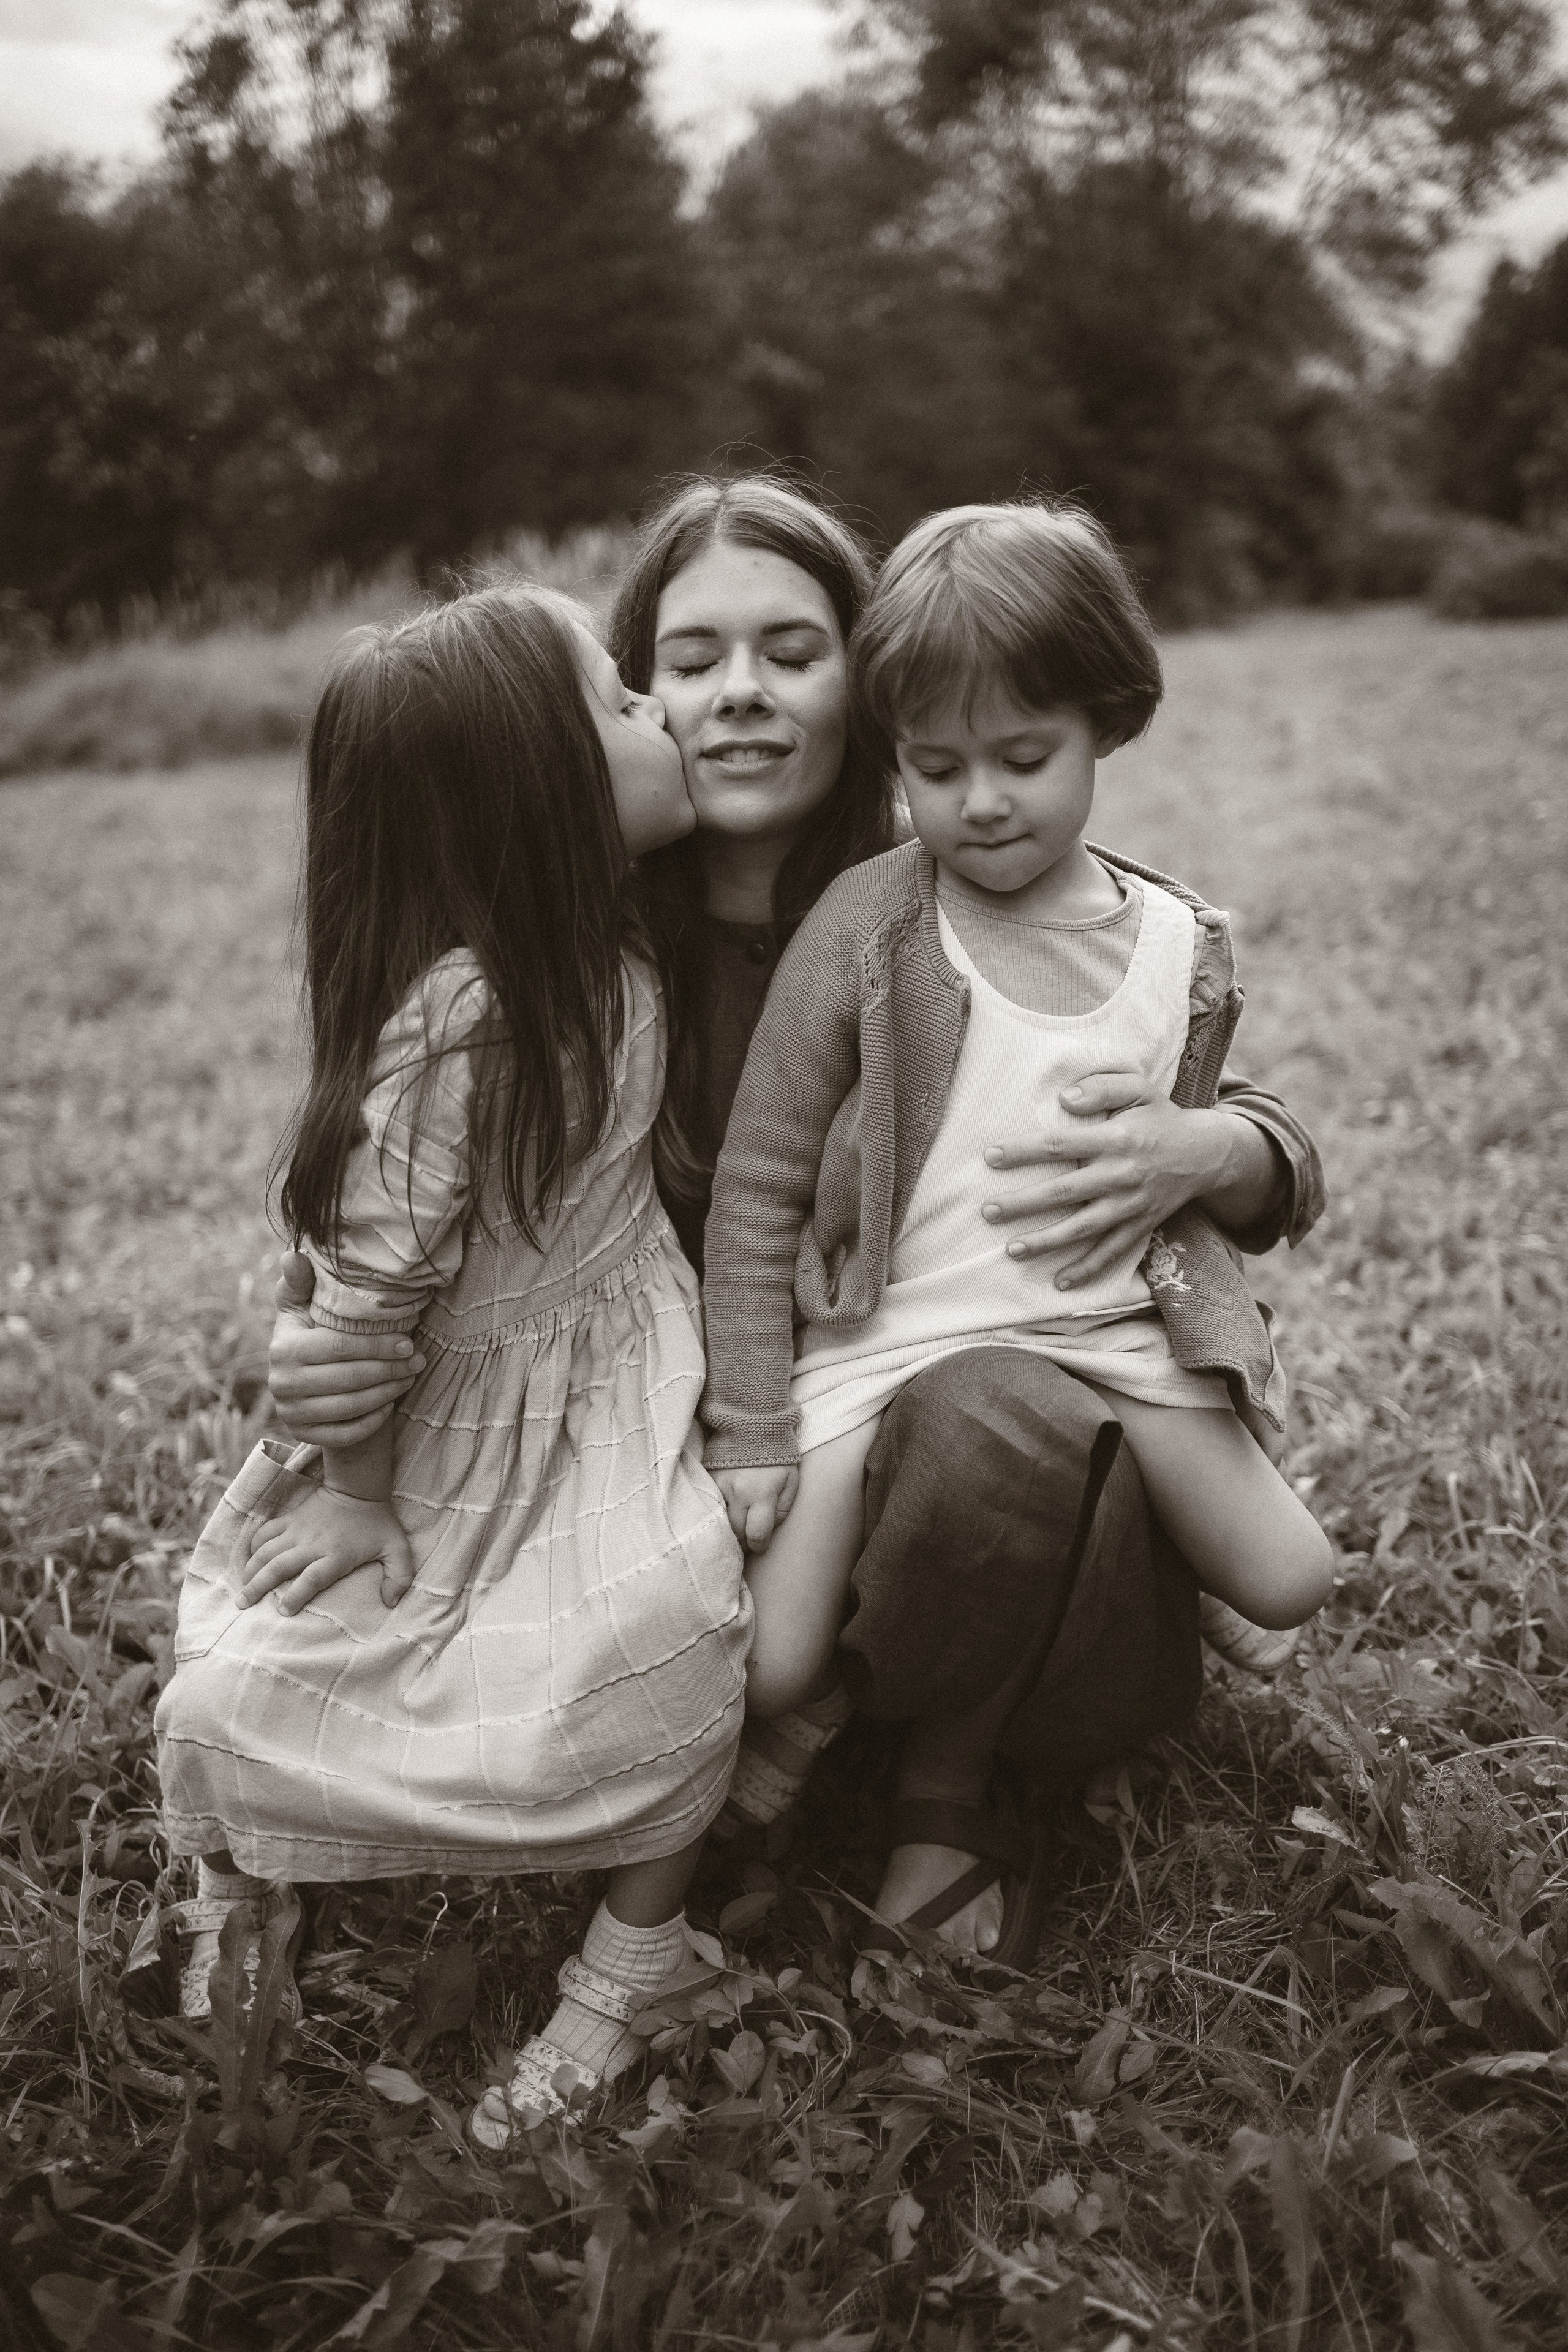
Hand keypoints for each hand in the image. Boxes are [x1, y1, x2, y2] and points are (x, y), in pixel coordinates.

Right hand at [239, 1484, 415, 1615]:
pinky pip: (265, 1532)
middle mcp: (312, 1544)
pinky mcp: (290, 1519)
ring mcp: (298, 1530)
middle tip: (243, 1605)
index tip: (283, 1611)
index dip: (296, 1595)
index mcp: (336, 1555)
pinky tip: (247, 1561)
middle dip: (259, 1586)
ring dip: (251, 1570)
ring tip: (240, 1590)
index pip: (312, 1578)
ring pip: (267, 1551)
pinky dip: (253, 1546)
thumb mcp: (398, 1549)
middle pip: (280, 1566)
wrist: (359, 1488)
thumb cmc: (378, 1523)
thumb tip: (390, 1602)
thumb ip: (399, 1576)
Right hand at [268, 1251, 422, 1448]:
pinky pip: (344, 1434)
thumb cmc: (309, 1333)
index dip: (377, 1345)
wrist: (300, 1379)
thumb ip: (300, 1283)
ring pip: (351, 1407)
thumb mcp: (301, 1306)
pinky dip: (371, 1421)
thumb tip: (293, 1255)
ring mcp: (290, 1413)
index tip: (408, 1342)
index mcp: (283, 1347)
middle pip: (349, 1378)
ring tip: (410, 1377)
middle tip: (419, 1361)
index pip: (339, 1347)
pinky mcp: (301, 1435)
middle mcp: (281, 1383)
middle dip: (390, 1369)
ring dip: (388, 1392)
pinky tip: (389, 1405)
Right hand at [714, 1465, 799, 1552]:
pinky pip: (710, 1506)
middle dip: (743, 1542)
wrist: (754, 1427)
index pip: (756, 1533)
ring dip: (728, 1530)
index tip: (760, 1546)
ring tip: (736, 1530)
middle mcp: (738, 1492)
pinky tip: (723, 1516)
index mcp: (762, 1494)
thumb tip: (766, 1532)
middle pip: (735, 1531)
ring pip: (720, 1521)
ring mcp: (720, 1485)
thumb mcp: (791, 1483)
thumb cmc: (778, 1458)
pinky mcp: (708, 1479)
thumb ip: (782, 1511)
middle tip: (749, 1541)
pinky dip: (717, 1514)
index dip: (759, 1546)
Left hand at [981, 1071, 1241, 1286]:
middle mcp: (1121, 1175)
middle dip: (1023, 1203)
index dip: (1023, 1152)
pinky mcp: (1140, 1226)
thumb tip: (1064, 1099)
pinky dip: (1088, 1269)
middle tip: (988, 1211)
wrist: (1206, 1153)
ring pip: (1082, 1229)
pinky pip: (1112, 1253)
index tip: (990, 1157)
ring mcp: (1131, 1205)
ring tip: (1011, 1250)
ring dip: (1046, 1241)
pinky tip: (1061, 1282)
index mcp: (1116, 1139)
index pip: (1060, 1145)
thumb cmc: (1161, 1117)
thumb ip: (1102, 1088)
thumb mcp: (1138, 1089)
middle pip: (1064, 1192)